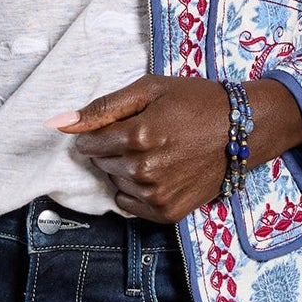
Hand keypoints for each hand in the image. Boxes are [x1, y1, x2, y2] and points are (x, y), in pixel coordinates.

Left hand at [46, 74, 301, 224]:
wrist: (243, 130)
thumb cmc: (195, 101)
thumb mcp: (149, 89)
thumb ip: (102, 107)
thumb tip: (58, 122)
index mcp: (137, 135)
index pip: (89, 142)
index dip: (98, 133)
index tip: (119, 126)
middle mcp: (144, 170)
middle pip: (101, 163)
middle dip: (113, 149)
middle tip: (143, 135)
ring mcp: (156, 195)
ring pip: (115, 183)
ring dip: (125, 169)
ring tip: (155, 153)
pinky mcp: (167, 213)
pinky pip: (130, 204)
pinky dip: (137, 190)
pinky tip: (159, 172)